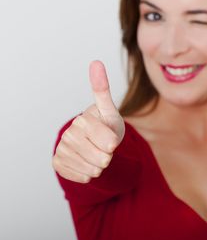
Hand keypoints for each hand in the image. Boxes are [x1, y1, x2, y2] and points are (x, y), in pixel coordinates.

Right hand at [52, 60, 124, 182]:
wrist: (94, 141)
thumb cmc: (106, 124)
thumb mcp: (110, 110)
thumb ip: (103, 90)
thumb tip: (95, 62)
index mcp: (83, 120)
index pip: (108, 142)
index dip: (114, 144)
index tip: (113, 141)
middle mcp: (69, 133)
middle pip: (100, 158)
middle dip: (108, 156)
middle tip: (105, 147)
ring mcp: (62, 148)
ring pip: (91, 169)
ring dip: (99, 165)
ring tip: (97, 154)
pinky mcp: (58, 163)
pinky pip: (80, 177)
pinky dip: (89, 173)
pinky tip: (87, 162)